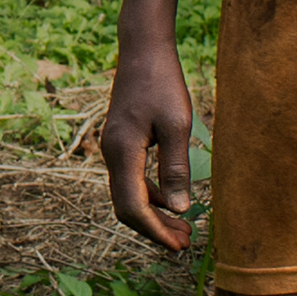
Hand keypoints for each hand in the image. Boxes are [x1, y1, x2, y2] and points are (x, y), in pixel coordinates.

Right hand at [99, 43, 201, 252]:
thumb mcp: (177, 125)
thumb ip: (176, 168)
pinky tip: (172, 198)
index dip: (156, 230)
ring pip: (128, 195)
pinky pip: (131, 179)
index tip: (180, 245)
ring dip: (154, 214)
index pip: (133, 206)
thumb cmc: (163, 83)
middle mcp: (111, 154)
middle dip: (154, 228)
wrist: (142, 50)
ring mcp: (113, 148)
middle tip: (185, 243)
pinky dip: (150, 196)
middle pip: (127, 207)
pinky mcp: (121, 143)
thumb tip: (179, 208)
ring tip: (183, 226)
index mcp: (122, 151)